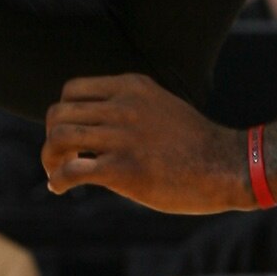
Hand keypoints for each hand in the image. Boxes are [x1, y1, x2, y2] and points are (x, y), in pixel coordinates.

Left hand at [43, 74, 252, 212]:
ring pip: (59, 139)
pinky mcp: (124, 169)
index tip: (70, 135)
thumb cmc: (195, 144)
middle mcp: (123, 106)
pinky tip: (60, 188)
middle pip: (58, 113)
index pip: (72, 89)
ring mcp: (122, 137)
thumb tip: (94, 124)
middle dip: (51, 137)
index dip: (63, 113)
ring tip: (57, 173)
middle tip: (59, 158)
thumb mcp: (160, 106)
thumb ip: (129, 106)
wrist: (227, 167)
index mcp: (131, 87)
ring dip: (49, 159)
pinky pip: (72, 170)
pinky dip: (58, 180)